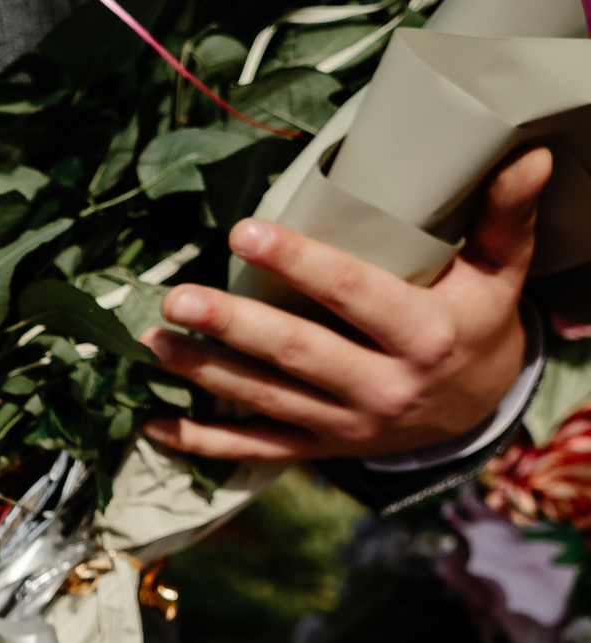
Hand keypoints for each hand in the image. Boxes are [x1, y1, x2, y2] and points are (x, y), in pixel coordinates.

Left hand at [139, 146, 550, 461]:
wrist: (479, 412)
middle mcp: (382, 387)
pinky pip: (253, 451)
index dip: (297, 264)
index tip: (245, 232)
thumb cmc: (476, 325)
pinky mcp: (319, 451)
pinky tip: (152, 425)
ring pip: (264, 400)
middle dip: (232, 325)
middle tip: (177, 297)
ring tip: (153, 343)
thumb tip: (526, 155)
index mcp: (424, 336)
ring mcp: (346, 425)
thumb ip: (503, 218)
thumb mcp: (499, 274)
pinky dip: (201, 442)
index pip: (353, 294)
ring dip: (202, 374)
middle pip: (295, 353)